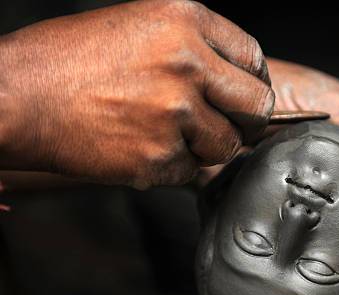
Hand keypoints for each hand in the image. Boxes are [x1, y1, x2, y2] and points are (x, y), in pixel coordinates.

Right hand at [0, 0, 273, 188]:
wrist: (16, 98)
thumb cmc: (67, 60)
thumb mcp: (139, 24)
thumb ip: (195, 46)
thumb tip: (234, 79)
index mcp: (185, 21)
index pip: (252, 59)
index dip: (253, 83)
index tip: (244, 97)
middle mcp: (187, 64)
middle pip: (256, 107)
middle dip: (245, 121)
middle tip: (226, 125)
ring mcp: (175, 113)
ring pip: (227, 146)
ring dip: (206, 147)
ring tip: (167, 133)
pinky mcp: (159, 156)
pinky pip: (191, 171)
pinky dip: (173, 166)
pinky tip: (142, 146)